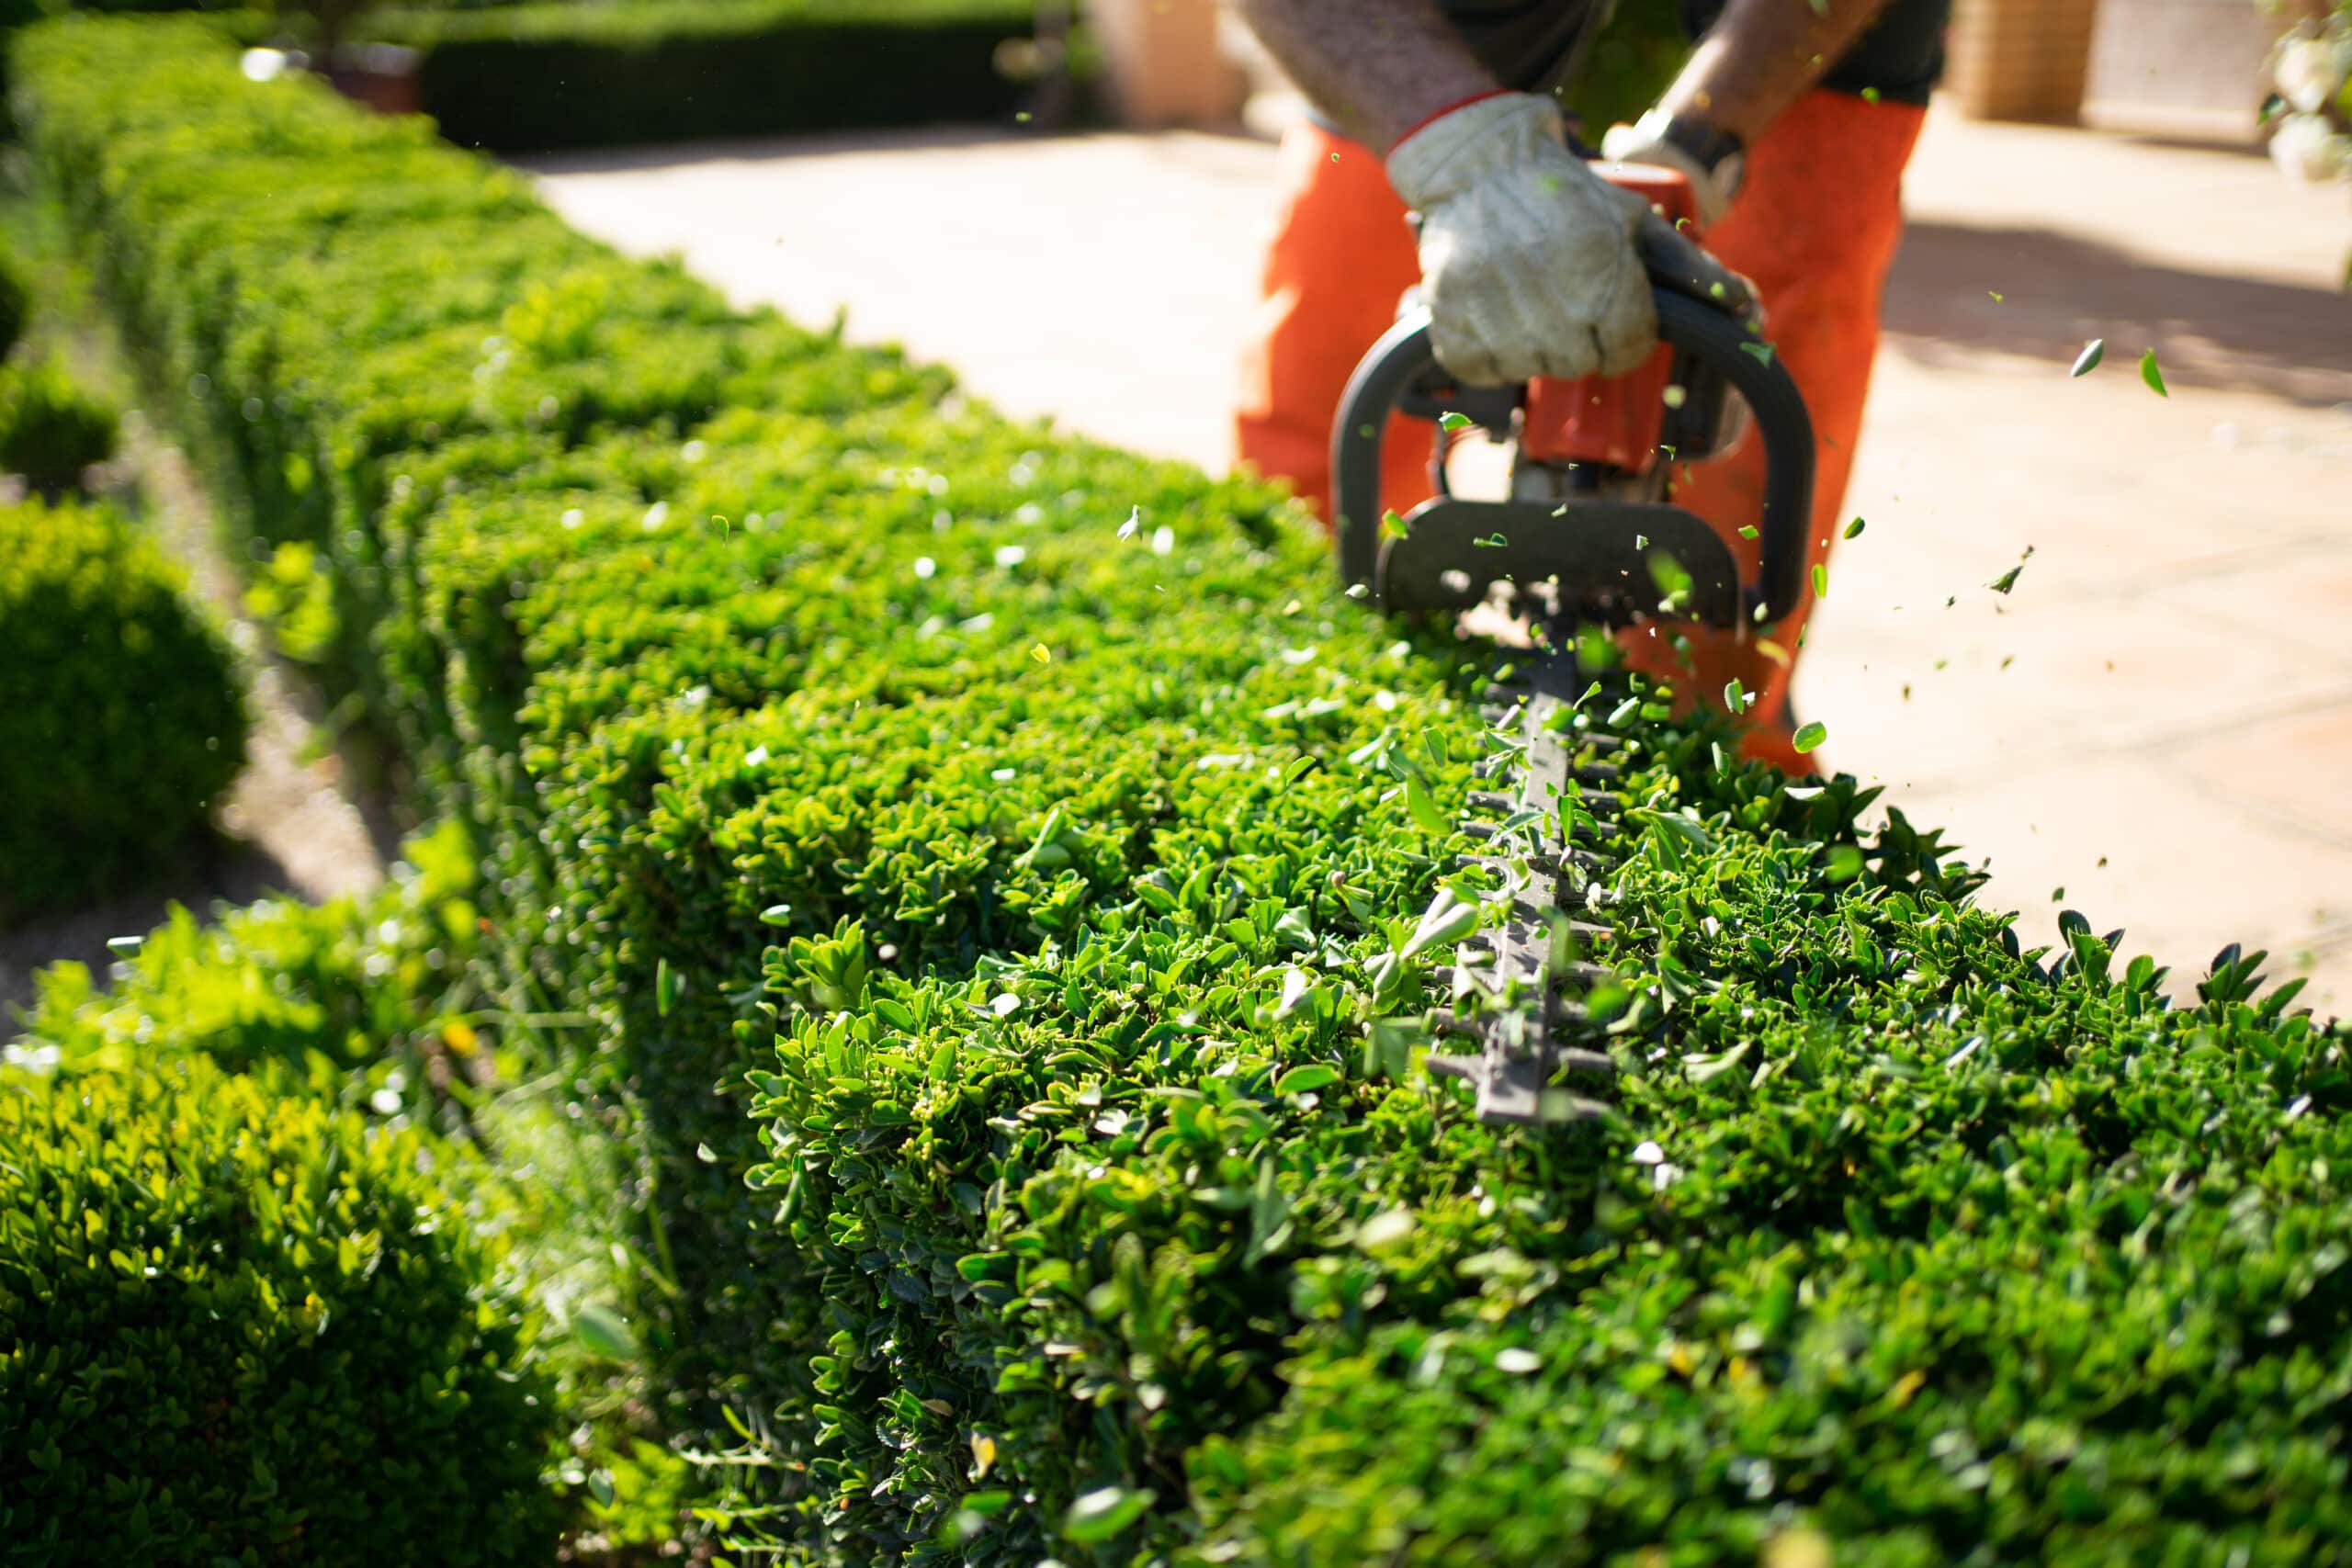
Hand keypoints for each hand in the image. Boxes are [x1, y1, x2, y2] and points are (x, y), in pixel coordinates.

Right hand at [1386, 94, 1749, 386]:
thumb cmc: (1568, 195)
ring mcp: (1493, 312)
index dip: (1625, 337)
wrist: (1482, 167)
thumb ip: (1689, 268)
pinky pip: (1481, 369)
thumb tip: (1743, 306)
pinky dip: (1490, 354)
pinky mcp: (1450, 319)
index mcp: (1600, 272)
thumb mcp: (1636, 220)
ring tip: (1531, 308)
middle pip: (1579, 365)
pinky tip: (1497, 319)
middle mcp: (1548, 300)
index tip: (1612, 317)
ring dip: (1536, 349)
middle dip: (1581, 341)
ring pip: (1530, 370)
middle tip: (1568, 305)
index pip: (1626, 350)